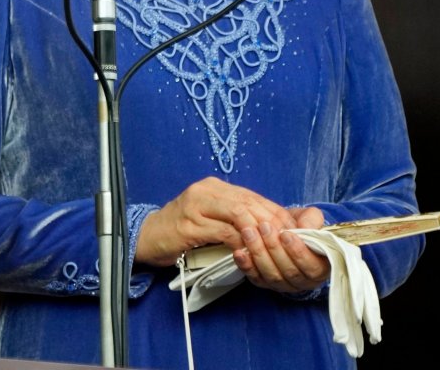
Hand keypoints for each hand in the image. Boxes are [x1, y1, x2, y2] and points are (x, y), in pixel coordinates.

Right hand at [135, 177, 300, 266]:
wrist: (146, 236)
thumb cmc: (181, 230)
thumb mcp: (211, 218)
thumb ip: (235, 218)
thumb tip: (273, 227)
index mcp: (214, 187)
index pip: (254, 197)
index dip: (276, 213)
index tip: (293, 232)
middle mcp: (205, 190)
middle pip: (249, 203)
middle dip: (273, 224)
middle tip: (288, 243)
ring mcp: (195, 206)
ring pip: (239, 214)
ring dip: (259, 233)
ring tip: (271, 248)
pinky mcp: (188, 224)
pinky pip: (224, 232)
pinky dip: (241, 243)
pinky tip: (249, 253)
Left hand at [233, 206, 330, 292]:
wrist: (282, 229)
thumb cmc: (299, 226)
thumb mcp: (309, 218)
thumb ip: (312, 220)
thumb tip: (305, 228)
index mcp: (320, 267)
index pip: (311, 267)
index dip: (298, 252)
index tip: (285, 234)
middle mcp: (303, 280)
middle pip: (289, 272)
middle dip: (274, 249)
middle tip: (264, 227)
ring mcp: (283, 284)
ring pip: (272, 275)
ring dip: (259, 254)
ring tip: (249, 233)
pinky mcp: (264, 282)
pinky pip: (255, 278)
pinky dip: (246, 266)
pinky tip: (239, 252)